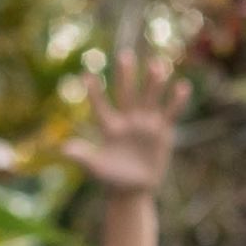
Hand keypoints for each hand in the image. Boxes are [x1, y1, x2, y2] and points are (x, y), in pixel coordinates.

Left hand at [66, 30, 189, 196]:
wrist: (134, 190)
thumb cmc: (111, 179)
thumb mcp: (96, 168)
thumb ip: (82, 157)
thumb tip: (63, 149)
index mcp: (109, 127)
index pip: (100, 106)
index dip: (94, 92)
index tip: (86, 74)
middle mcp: (127, 121)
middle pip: (126, 95)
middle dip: (125, 77)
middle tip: (124, 56)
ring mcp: (145, 124)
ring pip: (149, 99)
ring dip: (152, 83)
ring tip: (156, 64)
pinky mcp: (162, 131)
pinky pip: (170, 113)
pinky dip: (176, 101)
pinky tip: (183, 86)